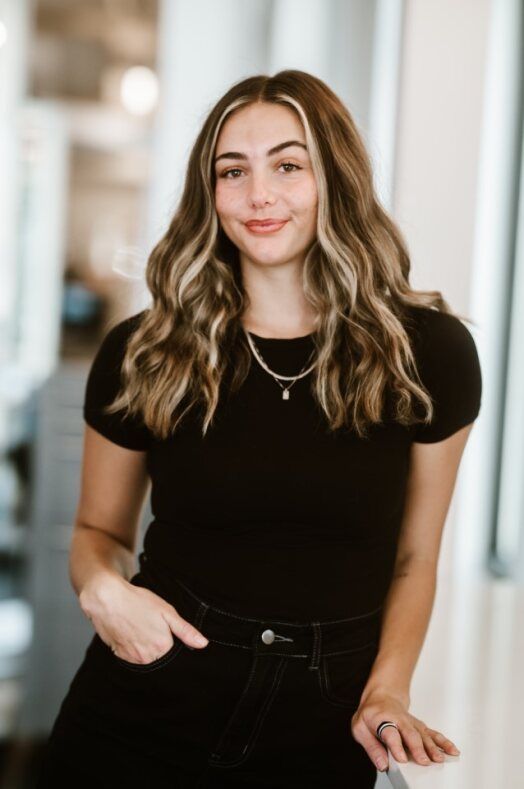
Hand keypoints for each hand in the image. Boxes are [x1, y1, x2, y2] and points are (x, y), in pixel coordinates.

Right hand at [80, 573, 207, 663]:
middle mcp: (147, 658)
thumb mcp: (167, 612)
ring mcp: (131, 658)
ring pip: (145, 657)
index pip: (174, 653)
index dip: (170, 639)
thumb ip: (186, 631)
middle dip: (158, 644)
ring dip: (145, 646)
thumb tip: (203, 644)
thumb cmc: (137, 601)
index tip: (164, 629)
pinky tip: (130, 631)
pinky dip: (133, 646)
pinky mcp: (119, 655)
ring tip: (140, 626)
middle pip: (159, 657)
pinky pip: (131, 656)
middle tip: (150, 625)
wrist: (107, 598)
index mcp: (162, 647)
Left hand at [350, 687, 459, 772]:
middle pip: (409, 733)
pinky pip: (433, 733)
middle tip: (423, 762)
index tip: (402, 759)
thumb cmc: (370, 715)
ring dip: (432, 746)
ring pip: (423, 734)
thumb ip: (371, 747)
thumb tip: (382, 764)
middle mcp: (399, 719)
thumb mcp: (359, 728)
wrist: (381, 698)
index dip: (396, 746)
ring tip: (439, 759)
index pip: (389, 732)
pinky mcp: (419, 726)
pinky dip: (443, 741)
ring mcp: (411, 722)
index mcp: (381, 719)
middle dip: (417, 748)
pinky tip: (451, 750)